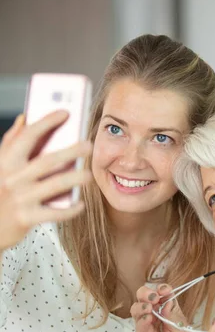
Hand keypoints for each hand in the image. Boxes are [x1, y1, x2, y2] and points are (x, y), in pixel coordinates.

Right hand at [0, 111, 91, 251]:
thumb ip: (11, 142)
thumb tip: (24, 118)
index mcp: (6, 162)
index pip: (28, 136)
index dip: (47, 123)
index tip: (65, 113)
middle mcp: (13, 178)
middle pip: (47, 160)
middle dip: (70, 151)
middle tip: (88, 145)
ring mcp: (21, 198)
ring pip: (55, 185)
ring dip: (75, 178)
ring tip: (89, 175)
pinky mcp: (27, 218)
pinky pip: (55, 213)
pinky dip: (70, 209)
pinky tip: (81, 204)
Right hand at [131, 284, 201, 331]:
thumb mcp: (181, 324)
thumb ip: (172, 312)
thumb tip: (166, 300)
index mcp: (166, 307)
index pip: (160, 293)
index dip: (161, 289)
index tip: (165, 290)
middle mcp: (154, 312)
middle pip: (144, 297)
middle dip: (146, 293)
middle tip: (154, 297)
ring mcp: (146, 323)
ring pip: (136, 308)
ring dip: (141, 305)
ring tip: (149, 308)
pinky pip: (138, 325)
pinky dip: (142, 319)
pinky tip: (148, 319)